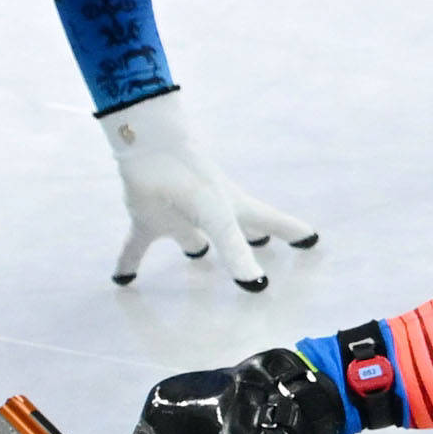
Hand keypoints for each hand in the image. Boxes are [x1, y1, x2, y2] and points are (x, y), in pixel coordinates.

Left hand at [102, 92, 317, 288]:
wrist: (149, 147)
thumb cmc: (192, 179)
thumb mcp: (220, 218)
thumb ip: (237, 251)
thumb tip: (258, 286)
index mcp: (234, 208)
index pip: (269, 222)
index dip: (290, 230)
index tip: (312, 239)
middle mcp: (209, 213)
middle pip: (235, 230)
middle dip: (249, 239)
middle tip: (265, 246)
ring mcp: (179, 215)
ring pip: (189, 237)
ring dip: (193, 247)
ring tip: (197, 257)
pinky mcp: (147, 219)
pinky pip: (137, 246)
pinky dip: (128, 262)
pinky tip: (120, 278)